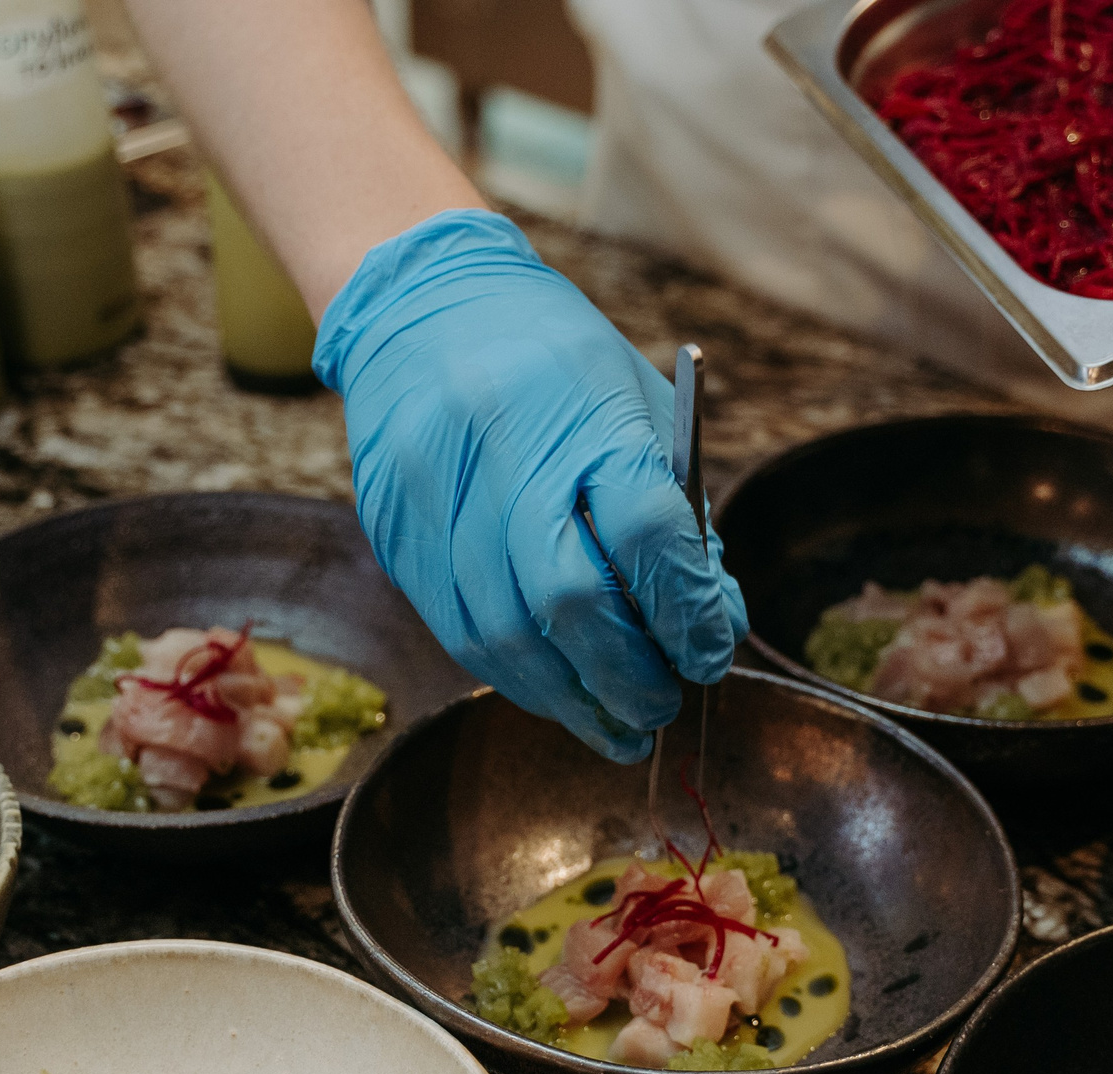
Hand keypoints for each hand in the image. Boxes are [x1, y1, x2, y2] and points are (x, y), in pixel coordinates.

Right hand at [312, 209, 746, 761]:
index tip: (708, 656)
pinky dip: (517, 678)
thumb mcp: (637, 410)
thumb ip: (680, 521)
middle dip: (626, 676)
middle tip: (660, 709)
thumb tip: (718, 627)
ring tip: (617, 725)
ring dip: (570, 699)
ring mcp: (434, 494)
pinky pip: (457, 633)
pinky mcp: (394, 533)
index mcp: (581, 409)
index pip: (647, 533)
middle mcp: (500, 449)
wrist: (424, 309)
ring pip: (504, 635)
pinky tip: (557, 692)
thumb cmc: (554, 364)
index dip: (684, 613)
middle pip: (568, 600)